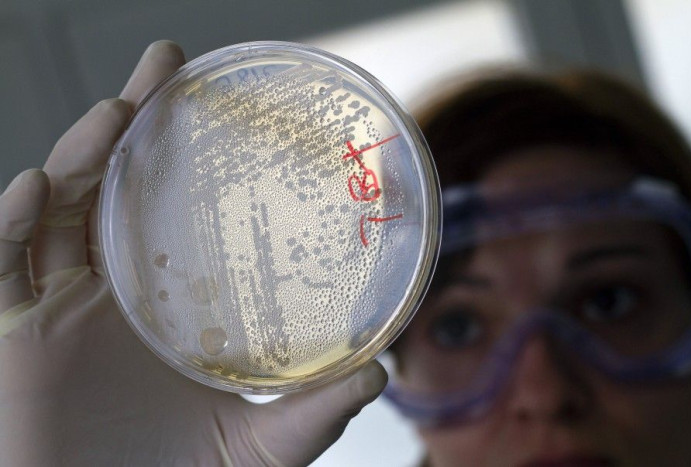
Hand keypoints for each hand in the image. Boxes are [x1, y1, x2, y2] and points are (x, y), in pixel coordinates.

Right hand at [0, 41, 386, 466]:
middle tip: (164, 65)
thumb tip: (382, 370)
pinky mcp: (15, 336)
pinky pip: (4, 267)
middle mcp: (113, 292)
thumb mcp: (263, 445)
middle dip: (134, 122)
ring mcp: (59, 308)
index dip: (187, 154)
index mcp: (168, 302)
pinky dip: (13, 225)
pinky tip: (37, 187)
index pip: (172, 209)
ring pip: (61, 212)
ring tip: (117, 114)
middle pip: (115, 188)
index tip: (215, 101)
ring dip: (83, 156)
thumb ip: (316, 411)